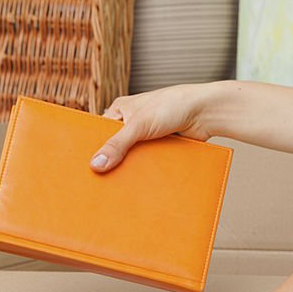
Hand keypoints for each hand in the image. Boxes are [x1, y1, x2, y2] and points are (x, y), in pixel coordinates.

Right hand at [90, 83, 221, 171]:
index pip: (99, 132)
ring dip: (130, 169)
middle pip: (115, 147)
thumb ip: (117, 145)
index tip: (86, 167)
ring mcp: (146, 136)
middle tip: (101, 181)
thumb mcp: (139, 125)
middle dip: (112, 162)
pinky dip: (145, 171)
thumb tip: (95, 165)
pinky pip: (147, 162)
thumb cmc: (174, 105)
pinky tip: (140, 183)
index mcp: (121, 109)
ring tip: (119, 186)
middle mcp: (132, 122)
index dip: (93, 149)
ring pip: (131, 157)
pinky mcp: (160, 147)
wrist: (206, 112)